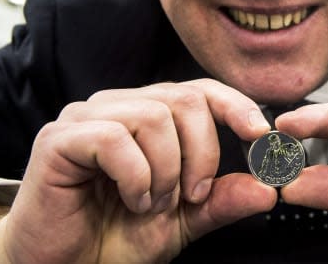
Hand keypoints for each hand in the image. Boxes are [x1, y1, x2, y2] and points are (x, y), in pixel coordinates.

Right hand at [0, 80, 274, 262]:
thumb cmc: (115, 237)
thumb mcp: (184, 221)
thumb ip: (222, 201)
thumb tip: (267, 188)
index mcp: (149, 116)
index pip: (200, 90)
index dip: (235, 106)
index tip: (260, 135)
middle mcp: (120, 107)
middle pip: (184, 99)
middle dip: (201, 153)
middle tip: (190, 195)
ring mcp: (87, 118)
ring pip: (153, 117)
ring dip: (166, 171)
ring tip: (151, 203)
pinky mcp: (60, 138)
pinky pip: (114, 138)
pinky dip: (135, 176)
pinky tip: (131, 199)